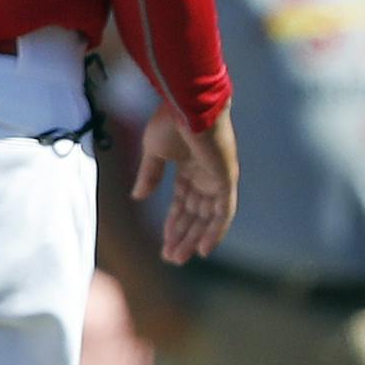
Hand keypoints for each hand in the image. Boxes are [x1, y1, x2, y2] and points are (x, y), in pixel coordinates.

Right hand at [133, 104, 237, 264]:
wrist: (189, 106)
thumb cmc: (171, 122)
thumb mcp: (154, 152)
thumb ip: (150, 175)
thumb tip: (139, 197)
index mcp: (190, 165)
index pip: (184, 201)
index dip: (174, 222)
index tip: (164, 243)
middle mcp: (206, 173)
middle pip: (196, 212)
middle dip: (183, 235)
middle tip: (171, 258)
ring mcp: (218, 176)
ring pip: (208, 216)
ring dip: (195, 237)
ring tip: (179, 258)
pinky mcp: (226, 178)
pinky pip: (224, 211)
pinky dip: (216, 230)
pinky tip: (204, 249)